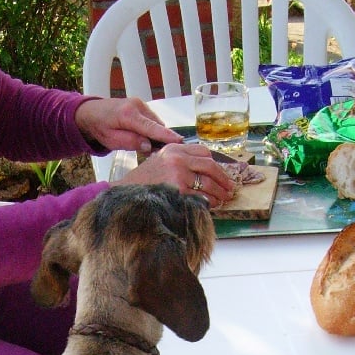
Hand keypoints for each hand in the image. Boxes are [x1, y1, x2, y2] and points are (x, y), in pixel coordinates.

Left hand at [75, 98, 181, 153]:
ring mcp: (140, 103)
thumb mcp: (111, 140)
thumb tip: (149, 145)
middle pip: (157, 125)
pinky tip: (143, 136)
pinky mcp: (142, 105)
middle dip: (159, 139)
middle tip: (154, 152)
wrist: (91, 112)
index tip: (179, 141)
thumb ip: (131, 142)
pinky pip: (152, 120)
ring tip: (144, 144)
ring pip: (156, 123)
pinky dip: (151, 129)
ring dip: (154, 134)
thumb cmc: (100, 128)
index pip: (151, 127)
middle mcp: (137, 105)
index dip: (166, 136)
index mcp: (128, 114)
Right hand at [113, 143, 236, 204]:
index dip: (216, 164)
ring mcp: (178, 174)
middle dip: (223, 179)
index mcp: (173, 149)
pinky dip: (209, 202)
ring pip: (208, 182)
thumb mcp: (159, 161)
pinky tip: (211, 205)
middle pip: (209, 166)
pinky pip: (200, 196)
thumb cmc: (142, 182)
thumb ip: (179, 161)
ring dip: (219, 193)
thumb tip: (205, 171)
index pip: (203, 152)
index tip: (221, 173)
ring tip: (223, 199)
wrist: (125, 194)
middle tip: (230, 188)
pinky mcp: (178, 190)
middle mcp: (177, 158)